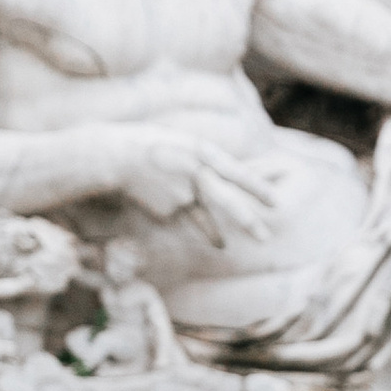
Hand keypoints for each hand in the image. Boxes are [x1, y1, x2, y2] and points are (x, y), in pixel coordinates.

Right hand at [114, 132, 278, 247]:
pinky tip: (153, 196)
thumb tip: (223, 182)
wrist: (114, 155)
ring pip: (201, 215)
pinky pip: (176, 214)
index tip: (275, 202)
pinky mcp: (165, 210)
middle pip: (226, 201)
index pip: (236, 173)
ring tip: (223, 246)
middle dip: (247, 221)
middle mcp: (194, 173)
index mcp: (201, 152)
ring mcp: (179, 194)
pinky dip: (169, 208)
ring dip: (213, 234)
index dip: (257, 188)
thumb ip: (205, 162)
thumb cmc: (151, 145)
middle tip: (265, 238)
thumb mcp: (185, 144)